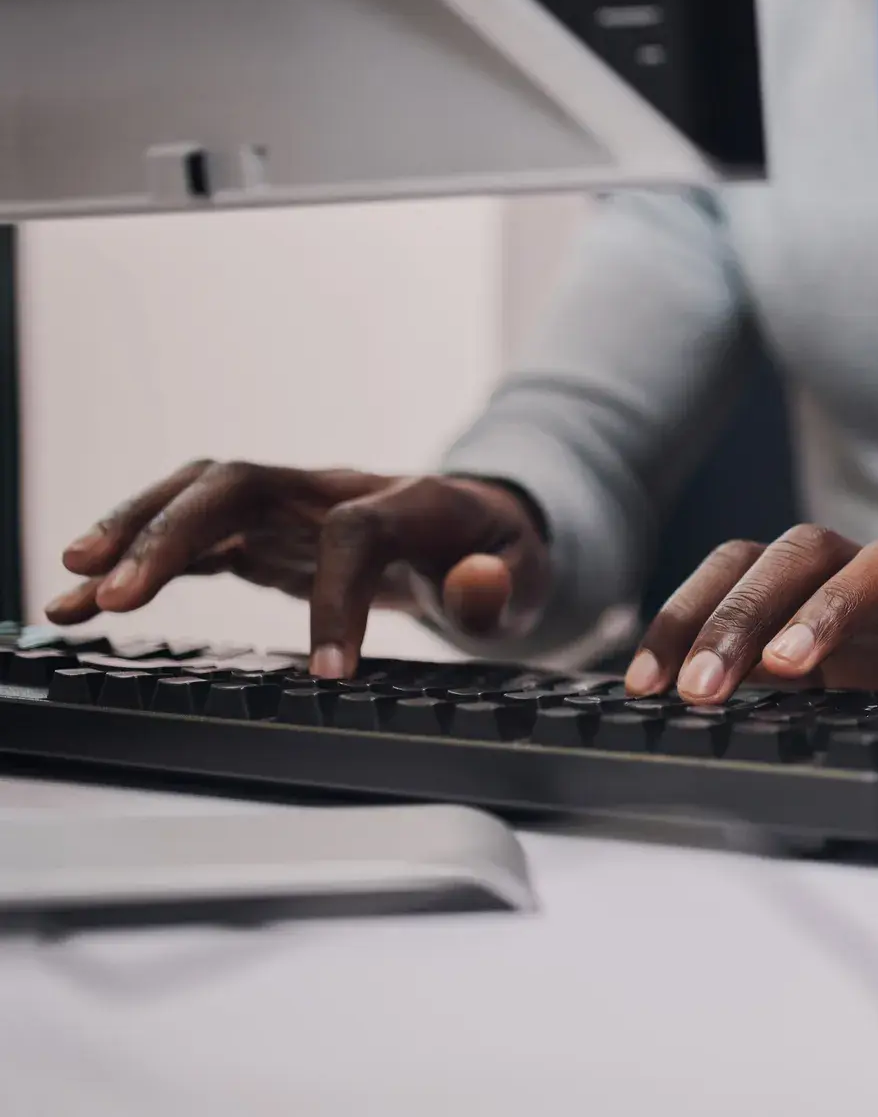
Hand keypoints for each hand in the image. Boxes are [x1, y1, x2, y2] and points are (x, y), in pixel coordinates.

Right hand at [44, 461, 549, 677]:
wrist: (487, 528)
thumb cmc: (502, 556)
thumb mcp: (528, 577)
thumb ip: (500, 587)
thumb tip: (477, 583)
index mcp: (410, 501)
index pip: (355, 534)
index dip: (337, 600)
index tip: (329, 674)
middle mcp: (337, 490)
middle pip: (238, 484)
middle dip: (171, 532)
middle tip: (116, 596)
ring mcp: (295, 507)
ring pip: (198, 499)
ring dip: (130, 538)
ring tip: (69, 593)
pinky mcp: (267, 534)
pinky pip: (195, 537)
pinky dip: (139, 563)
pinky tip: (86, 598)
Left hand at [624, 525, 877, 717]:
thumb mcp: (840, 659)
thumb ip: (774, 672)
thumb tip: (683, 710)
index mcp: (827, 579)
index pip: (743, 565)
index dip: (689, 615)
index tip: (646, 682)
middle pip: (805, 552)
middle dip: (743, 616)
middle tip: (700, 688)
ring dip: (833, 610)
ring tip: (792, 668)